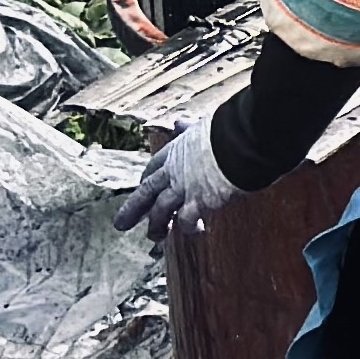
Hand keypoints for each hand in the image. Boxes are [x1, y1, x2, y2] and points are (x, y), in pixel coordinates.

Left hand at [114, 118, 237, 247]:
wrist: (238, 140)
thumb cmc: (227, 130)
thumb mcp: (202, 126)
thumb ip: (189, 129)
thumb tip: (178, 122)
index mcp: (176, 151)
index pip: (154, 166)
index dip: (146, 178)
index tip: (142, 185)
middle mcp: (175, 171)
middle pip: (147, 192)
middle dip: (133, 208)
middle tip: (121, 223)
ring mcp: (184, 188)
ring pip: (160, 211)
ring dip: (157, 226)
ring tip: (156, 236)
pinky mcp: (198, 202)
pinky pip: (187, 220)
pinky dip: (189, 227)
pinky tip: (196, 230)